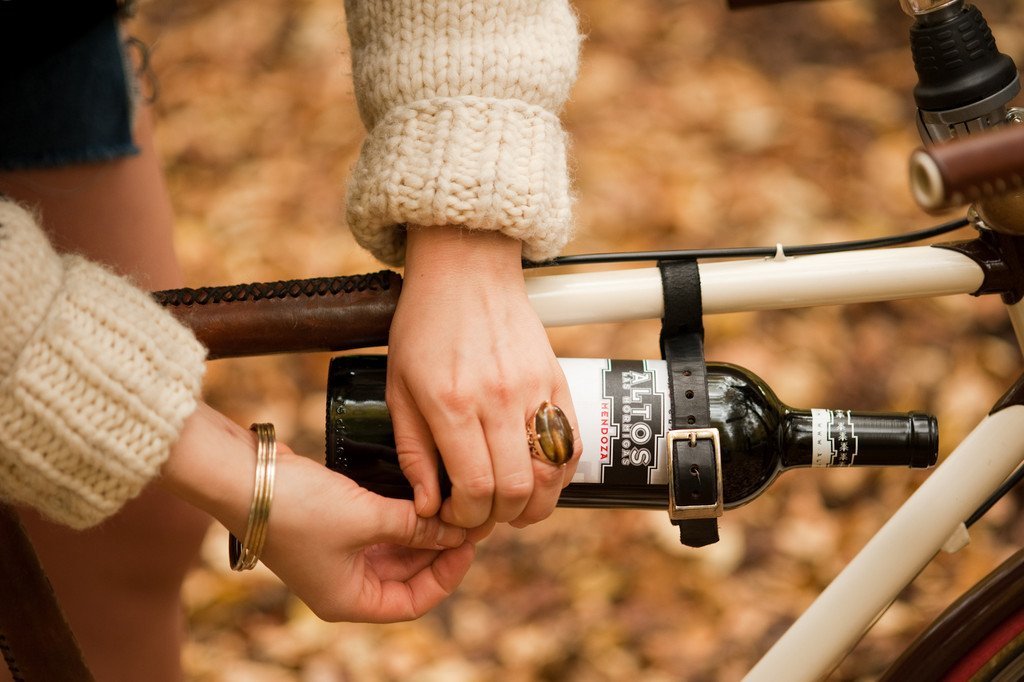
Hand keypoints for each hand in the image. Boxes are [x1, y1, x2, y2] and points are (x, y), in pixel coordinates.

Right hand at [160, 403, 481, 622]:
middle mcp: (342, 585)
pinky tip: (421, 497)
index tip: (468, 542)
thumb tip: (456, 529)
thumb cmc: (299, 506)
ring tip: (449, 504)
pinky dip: (401, 518)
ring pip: (394, 552)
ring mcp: (335, 558)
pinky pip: (377, 531)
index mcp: (348, 601)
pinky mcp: (331, 528)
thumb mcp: (367, 518)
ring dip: (421, 531)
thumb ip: (415, 525)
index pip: (414, 602)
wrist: (243, 475)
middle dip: (438, 548)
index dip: (447, 575)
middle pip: (406, 577)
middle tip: (466, 517)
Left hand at [386, 226, 582, 528]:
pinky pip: (571, 442)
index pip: (475, 487)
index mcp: (451, 403)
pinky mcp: (556, 379)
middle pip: (516, 488)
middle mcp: (497, 399)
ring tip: (514, 506)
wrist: (466, 269)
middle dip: (499, 516)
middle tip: (483, 514)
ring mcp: (533, 388)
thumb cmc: (425, 325)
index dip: (468, 517)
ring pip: (552, 473)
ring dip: (536, 503)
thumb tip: (429, 505)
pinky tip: (539, 475)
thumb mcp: (398, 388)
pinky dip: (559, 471)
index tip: (456, 515)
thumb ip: (413, 452)